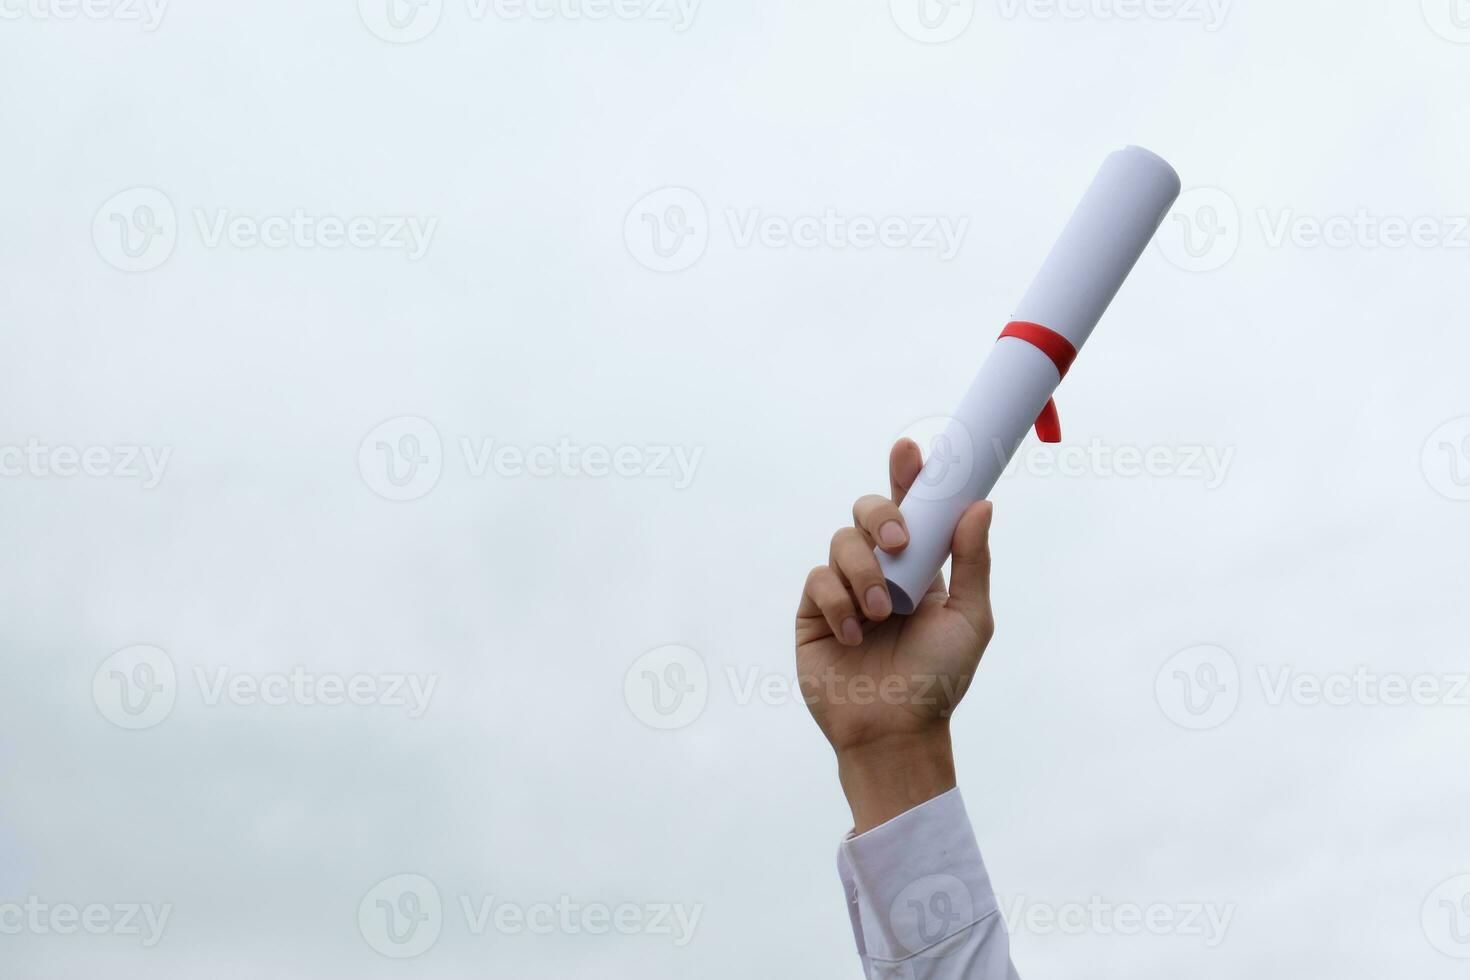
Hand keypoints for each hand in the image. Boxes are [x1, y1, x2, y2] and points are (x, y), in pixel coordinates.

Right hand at [796, 438, 995, 832]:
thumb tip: (980, 505)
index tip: (912, 452)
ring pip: (840, 541)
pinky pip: (818, 580)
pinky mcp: (813, 613)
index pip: (912, 509)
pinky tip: (854, 634)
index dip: (909, 476)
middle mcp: (880, 571)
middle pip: (868, 511)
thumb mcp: (969, 620)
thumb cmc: (938, 681)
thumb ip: (973, 563)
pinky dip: (838, 602)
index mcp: (920, 567)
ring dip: (863, 571)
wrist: (894, 731)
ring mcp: (844, 589)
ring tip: (881, 613)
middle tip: (897, 540)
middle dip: (881, 513)